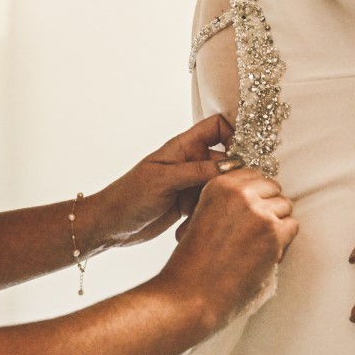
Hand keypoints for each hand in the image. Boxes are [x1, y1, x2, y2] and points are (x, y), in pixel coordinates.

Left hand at [87, 115, 238, 251]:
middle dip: (232, 178)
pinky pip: (211, 205)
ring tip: (208, 215)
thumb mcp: (164, 180)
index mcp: (183, 147)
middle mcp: (190, 162)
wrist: (111, 225)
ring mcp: (190, 184)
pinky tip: (192, 226)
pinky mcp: (189, 204)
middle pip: (226, 161)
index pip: (217, 127)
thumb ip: (197, 171)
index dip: (233, 135)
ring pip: (221, 186)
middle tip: (233, 197)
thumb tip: (233, 166)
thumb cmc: (129, 196)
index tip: (243, 156)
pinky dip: (208, 214)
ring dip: (220, 200)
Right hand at [160, 167, 297, 331]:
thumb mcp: (202, 216)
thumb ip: (225, 201)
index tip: (253, 206)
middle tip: (258, 228)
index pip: (253, 174)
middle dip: (268, 205)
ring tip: (260, 242)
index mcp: (219, 185)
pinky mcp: (273, 234)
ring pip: (285, 206)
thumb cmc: (193, 261)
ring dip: (277, 222)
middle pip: (272, 188)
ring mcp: (259, 212)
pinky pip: (292, 227)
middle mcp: (240, 193)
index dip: (256, 192)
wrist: (192, 292)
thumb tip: (254, 196)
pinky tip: (266, 252)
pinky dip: (284, 240)